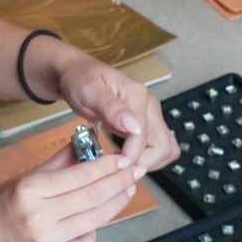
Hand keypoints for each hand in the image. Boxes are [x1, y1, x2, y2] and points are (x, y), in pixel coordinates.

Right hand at [0, 147, 144, 241]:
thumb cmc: (4, 205)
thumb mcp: (27, 177)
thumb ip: (60, 162)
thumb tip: (88, 143)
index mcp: (30, 190)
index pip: (79, 177)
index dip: (106, 167)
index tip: (123, 159)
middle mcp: (38, 217)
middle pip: (91, 198)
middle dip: (119, 183)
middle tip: (135, 172)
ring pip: (94, 220)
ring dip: (116, 204)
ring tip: (128, 190)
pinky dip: (95, 229)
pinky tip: (97, 218)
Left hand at [56, 55, 178, 170]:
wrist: (76, 73)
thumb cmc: (80, 79)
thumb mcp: (90, 90)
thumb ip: (111, 107)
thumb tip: (133, 126)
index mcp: (138, 96)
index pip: (144, 137)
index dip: (131, 156)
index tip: (113, 166)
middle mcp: (149, 106)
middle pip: (164, 146)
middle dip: (144, 163)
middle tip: (118, 169)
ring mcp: (148, 115)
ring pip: (165, 149)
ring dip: (148, 162)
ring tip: (121, 166)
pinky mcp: (144, 123)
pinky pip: (155, 147)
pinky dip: (146, 158)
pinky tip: (125, 159)